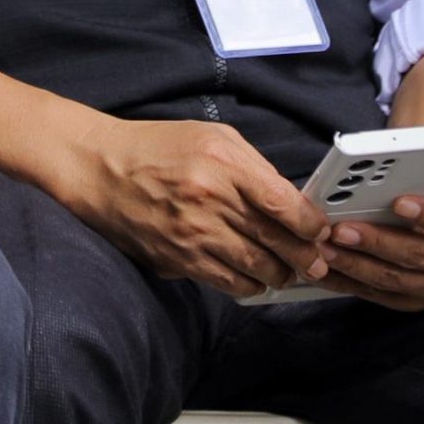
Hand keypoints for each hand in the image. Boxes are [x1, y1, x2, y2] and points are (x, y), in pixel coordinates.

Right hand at [57, 117, 333, 299]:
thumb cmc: (161, 148)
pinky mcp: (177, 260)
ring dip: (279, 274)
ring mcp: (192, 235)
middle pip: (274, 240)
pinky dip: (247, 285)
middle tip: (318, 262)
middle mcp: (210, 202)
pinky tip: (257, 279)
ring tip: (290, 272)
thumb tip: (288, 201)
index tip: (321, 231)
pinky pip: (225, 282)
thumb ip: (254, 167)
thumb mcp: (215, 138)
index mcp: (224, 164)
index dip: (310, 223)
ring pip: (254, 268)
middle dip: (305, 257)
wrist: (102, 170)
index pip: (281, 203)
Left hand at [313, 151, 423, 311]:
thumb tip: (407, 151)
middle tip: (342, 229)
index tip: (398, 202)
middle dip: (376, 242)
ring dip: (357, 265)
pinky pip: (381, 296)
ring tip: (327, 248)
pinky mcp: (418, 299)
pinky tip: (329, 270)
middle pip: (418, 255)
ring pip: (395, 280)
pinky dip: (351, 284)